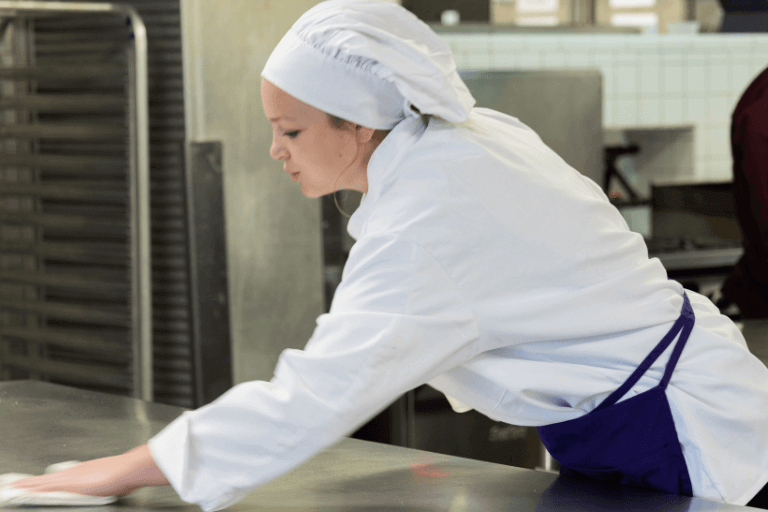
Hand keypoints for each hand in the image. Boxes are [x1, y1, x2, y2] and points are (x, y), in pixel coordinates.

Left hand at [10, 445, 168, 496]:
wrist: (128, 469)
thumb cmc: (123, 474)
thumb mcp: (109, 477)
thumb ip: (100, 481)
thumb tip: (105, 483)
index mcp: (81, 472)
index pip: (55, 478)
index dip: (41, 481)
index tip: (29, 483)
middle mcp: (73, 473)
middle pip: (45, 479)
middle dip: (28, 483)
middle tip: (12, 484)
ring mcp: (70, 478)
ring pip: (41, 482)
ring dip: (26, 485)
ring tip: (12, 487)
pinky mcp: (69, 484)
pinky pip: (45, 487)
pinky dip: (32, 488)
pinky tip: (23, 490)